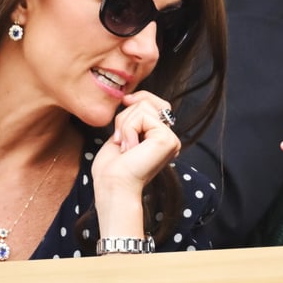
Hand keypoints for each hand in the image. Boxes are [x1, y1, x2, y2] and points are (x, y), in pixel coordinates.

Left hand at [91, 91, 180, 235]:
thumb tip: (130, 96)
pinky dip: (129, 130)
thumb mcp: (121, 133)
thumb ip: (132, 115)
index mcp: (159, 137)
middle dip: (126, 116)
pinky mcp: (167, 139)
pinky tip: (130, 149)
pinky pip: (143, 117)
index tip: (123, 103)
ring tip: (125, 147)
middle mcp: (168, 137)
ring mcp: (170, 138)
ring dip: (125, 125)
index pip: (153, 103)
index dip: (138, 98)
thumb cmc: (112, 167)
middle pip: (147, 101)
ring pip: (143, 106)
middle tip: (120, 140)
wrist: (113, 186)